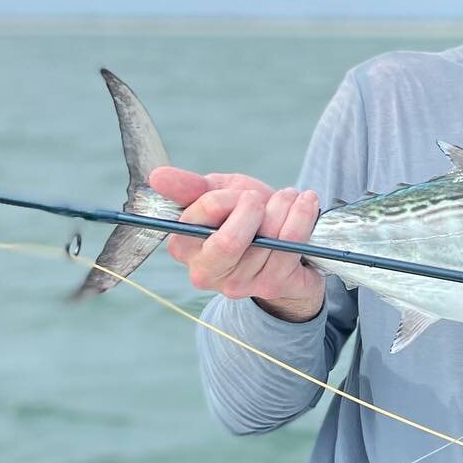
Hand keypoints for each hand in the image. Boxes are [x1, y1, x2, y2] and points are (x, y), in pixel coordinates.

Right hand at [149, 166, 323, 319]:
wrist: (284, 242)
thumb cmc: (246, 215)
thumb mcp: (219, 194)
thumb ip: (191, 187)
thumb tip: (157, 176)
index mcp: (183, 247)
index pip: (203, 215)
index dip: (227, 198)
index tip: (239, 193)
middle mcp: (206, 273)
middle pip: (229, 241)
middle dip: (253, 208)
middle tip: (261, 197)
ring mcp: (240, 285)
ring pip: (267, 239)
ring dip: (284, 207)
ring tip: (288, 198)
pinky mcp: (272, 286)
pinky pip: (291, 246)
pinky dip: (302, 216)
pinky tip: (305, 204)